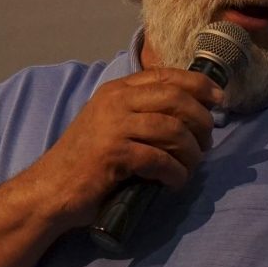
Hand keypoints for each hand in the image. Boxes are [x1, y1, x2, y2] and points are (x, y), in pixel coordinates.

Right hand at [30, 69, 222, 228]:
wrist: (48, 190)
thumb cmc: (85, 162)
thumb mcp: (111, 125)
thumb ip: (141, 113)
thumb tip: (189, 116)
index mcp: (117, 90)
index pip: (167, 76)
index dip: (198, 85)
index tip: (219, 99)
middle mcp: (116, 101)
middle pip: (176, 99)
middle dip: (201, 121)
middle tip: (207, 143)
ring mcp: (113, 125)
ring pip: (172, 128)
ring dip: (191, 151)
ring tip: (191, 166)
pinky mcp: (113, 153)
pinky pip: (159, 158)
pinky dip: (175, 171)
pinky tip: (175, 182)